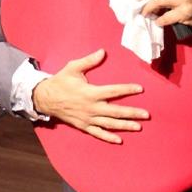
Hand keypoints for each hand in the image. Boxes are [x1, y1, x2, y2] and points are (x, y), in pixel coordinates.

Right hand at [32, 49, 148, 143]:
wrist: (45, 98)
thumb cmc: (60, 81)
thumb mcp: (73, 68)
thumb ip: (89, 60)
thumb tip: (102, 51)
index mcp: (90, 93)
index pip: (113, 91)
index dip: (127, 89)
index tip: (140, 89)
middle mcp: (91, 107)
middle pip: (115, 111)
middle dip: (132, 113)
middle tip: (146, 115)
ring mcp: (87, 118)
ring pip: (109, 124)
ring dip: (124, 126)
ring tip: (138, 127)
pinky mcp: (83, 126)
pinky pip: (97, 133)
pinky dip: (108, 137)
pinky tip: (119, 140)